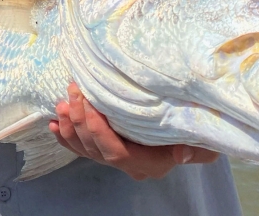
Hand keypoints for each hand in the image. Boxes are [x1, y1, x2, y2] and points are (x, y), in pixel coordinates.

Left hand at [49, 83, 218, 179]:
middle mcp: (130, 165)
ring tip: (62, 104)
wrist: (191, 134)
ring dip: (70, 127)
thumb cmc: (197, 133)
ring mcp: (117, 158)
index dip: (98, 131)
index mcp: (150, 163)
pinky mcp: (107, 149)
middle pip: (96, 150)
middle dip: (80, 121)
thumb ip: (197, 149)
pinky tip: (54, 122)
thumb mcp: (204, 141)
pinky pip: (80, 148)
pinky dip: (65, 136)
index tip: (90, 105)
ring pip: (85, 149)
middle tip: (73, 92)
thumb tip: (184, 152)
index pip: (116, 153)